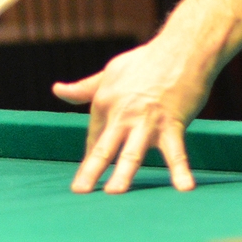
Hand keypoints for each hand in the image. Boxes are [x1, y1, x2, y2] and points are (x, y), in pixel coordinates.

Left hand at [53, 38, 209, 193]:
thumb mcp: (111, 71)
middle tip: (80, 192)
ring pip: (133, 152)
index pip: (95, 137)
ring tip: (114, 194)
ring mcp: (147, 121)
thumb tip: (57, 90)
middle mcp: (122, 113)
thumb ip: (85, 88)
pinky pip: (176, 151)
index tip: (89, 176)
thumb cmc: (148, 60)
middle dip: (91, 171)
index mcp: (105, 101)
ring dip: (123, 174)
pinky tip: (184, 188)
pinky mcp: (172, 123)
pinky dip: (181, 170)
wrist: (184, 48)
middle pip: (104, 147)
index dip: (92, 158)